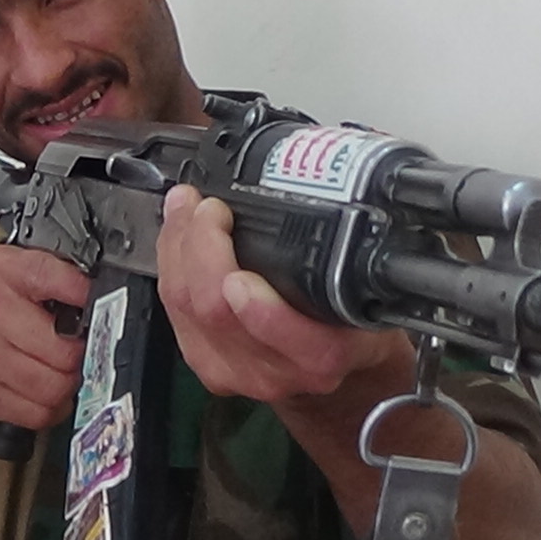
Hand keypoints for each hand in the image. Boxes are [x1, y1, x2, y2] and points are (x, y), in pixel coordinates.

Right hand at [0, 246, 89, 428]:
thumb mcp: (15, 278)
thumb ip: (59, 278)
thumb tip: (106, 299)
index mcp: (3, 270)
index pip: (68, 283)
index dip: (91, 302)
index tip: (95, 313)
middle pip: (68, 350)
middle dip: (78, 358)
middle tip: (69, 353)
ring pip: (56, 386)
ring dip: (63, 387)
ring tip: (52, 373)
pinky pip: (38, 413)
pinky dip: (47, 409)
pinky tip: (35, 392)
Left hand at [156, 186, 408, 402]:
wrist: (337, 365)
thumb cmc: (352, 324)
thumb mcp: (370, 291)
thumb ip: (353, 249)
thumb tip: (344, 167)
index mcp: (325, 354)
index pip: (288, 337)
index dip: (260, 306)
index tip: (242, 266)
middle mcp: (278, 370)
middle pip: (217, 312)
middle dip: (201, 248)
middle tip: (208, 207)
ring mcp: (236, 372)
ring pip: (185, 307)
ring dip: (178, 248)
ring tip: (187, 207)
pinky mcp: (206, 364)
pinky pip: (172, 312)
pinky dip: (170, 265)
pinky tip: (176, 237)